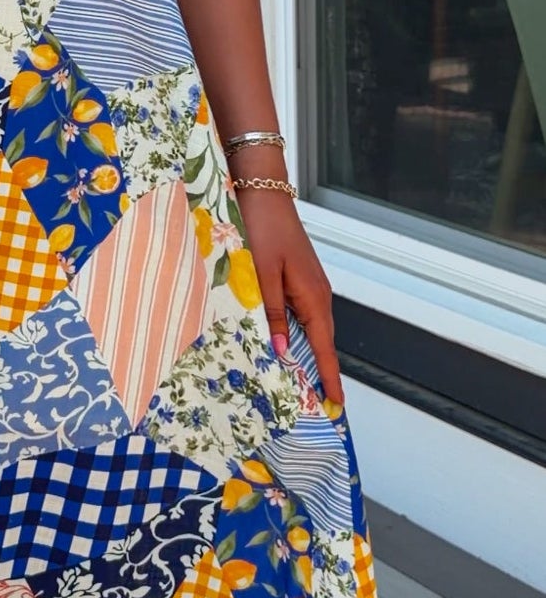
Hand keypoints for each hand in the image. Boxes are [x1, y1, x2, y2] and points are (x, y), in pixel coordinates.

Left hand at [238, 192, 342, 404]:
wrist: (262, 193)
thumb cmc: (262, 229)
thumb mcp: (261, 275)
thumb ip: (270, 314)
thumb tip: (281, 351)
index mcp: (312, 297)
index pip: (324, 348)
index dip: (329, 378)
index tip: (336, 404)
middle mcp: (317, 294)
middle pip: (320, 342)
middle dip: (320, 373)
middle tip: (318, 404)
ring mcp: (309, 285)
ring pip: (310, 328)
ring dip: (307, 354)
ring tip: (301, 383)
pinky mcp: (298, 277)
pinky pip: (300, 314)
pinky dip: (296, 334)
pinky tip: (282, 343)